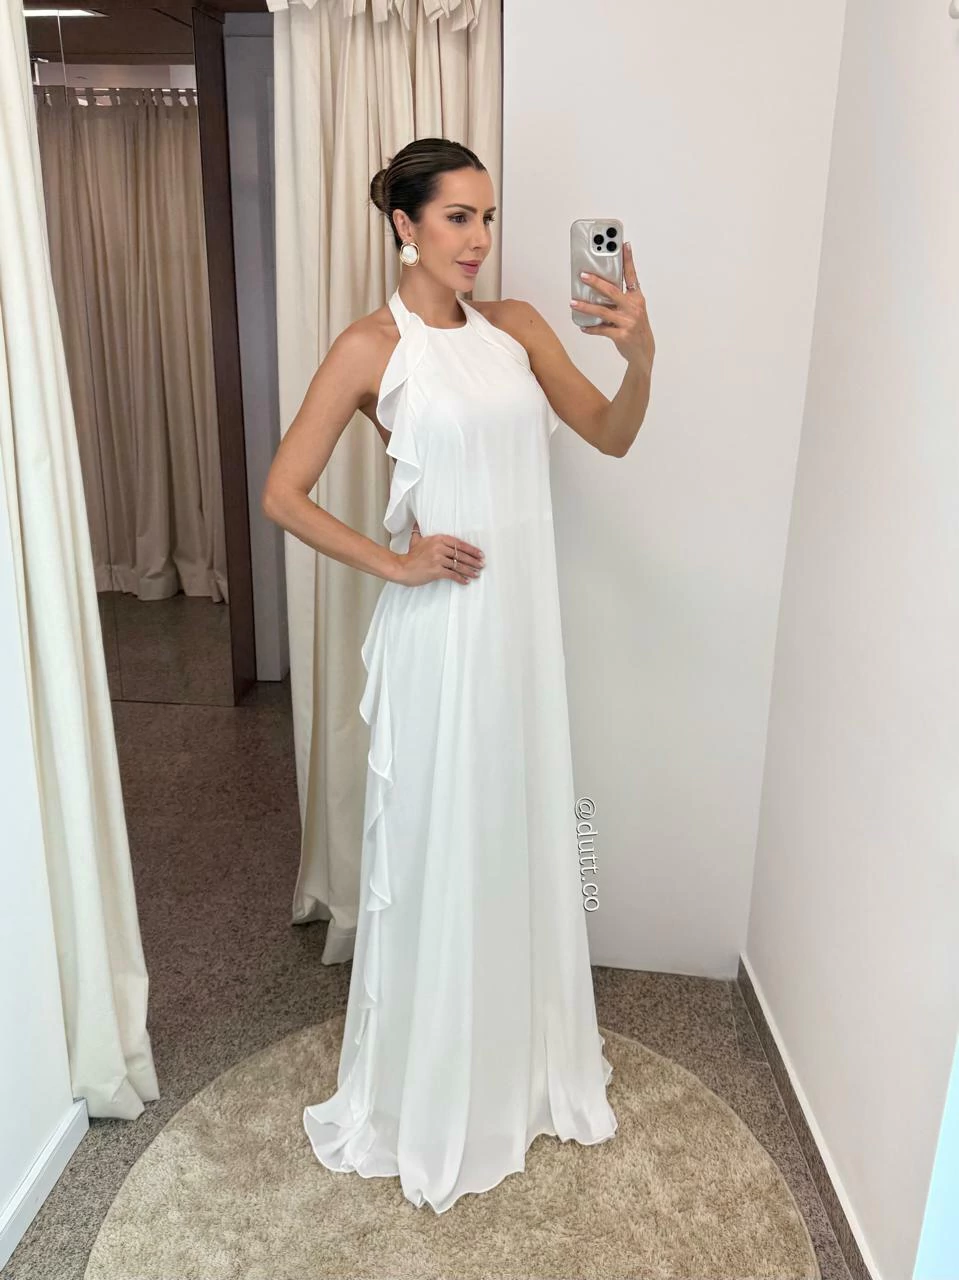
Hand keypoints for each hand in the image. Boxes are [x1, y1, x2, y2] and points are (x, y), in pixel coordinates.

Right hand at [398, 522, 484, 586]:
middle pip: (461, 554)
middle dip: (473, 560)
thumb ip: (419, 531)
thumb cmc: (410, 555)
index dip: (471, 549)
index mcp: (437, 539)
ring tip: (477, 574)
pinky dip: (460, 578)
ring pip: (458, 565)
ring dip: (469, 570)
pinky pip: (452, 575)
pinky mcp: (436, 570)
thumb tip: (416, 522)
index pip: (459, 543)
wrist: (401, 568)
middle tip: (482, 565)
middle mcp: (439, 547)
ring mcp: (438, 559)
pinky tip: (466, 581)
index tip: (480, 554)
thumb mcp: (415, 540)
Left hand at [571, 241, 654, 369]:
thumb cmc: (636, 328)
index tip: (624, 244)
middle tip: (583, 275)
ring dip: (586, 306)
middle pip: (612, 290)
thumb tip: (599, 289)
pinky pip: (601, 329)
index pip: (632, 275)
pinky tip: (582, 326)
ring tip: (573, 302)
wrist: (643, 352)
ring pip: (603, 310)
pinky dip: (590, 328)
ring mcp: (628, 322)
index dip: (628, 260)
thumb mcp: (634, 310)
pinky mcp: (621, 335)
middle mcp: (634, 307)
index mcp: (637, 298)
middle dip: (596, 282)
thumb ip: (621, 299)